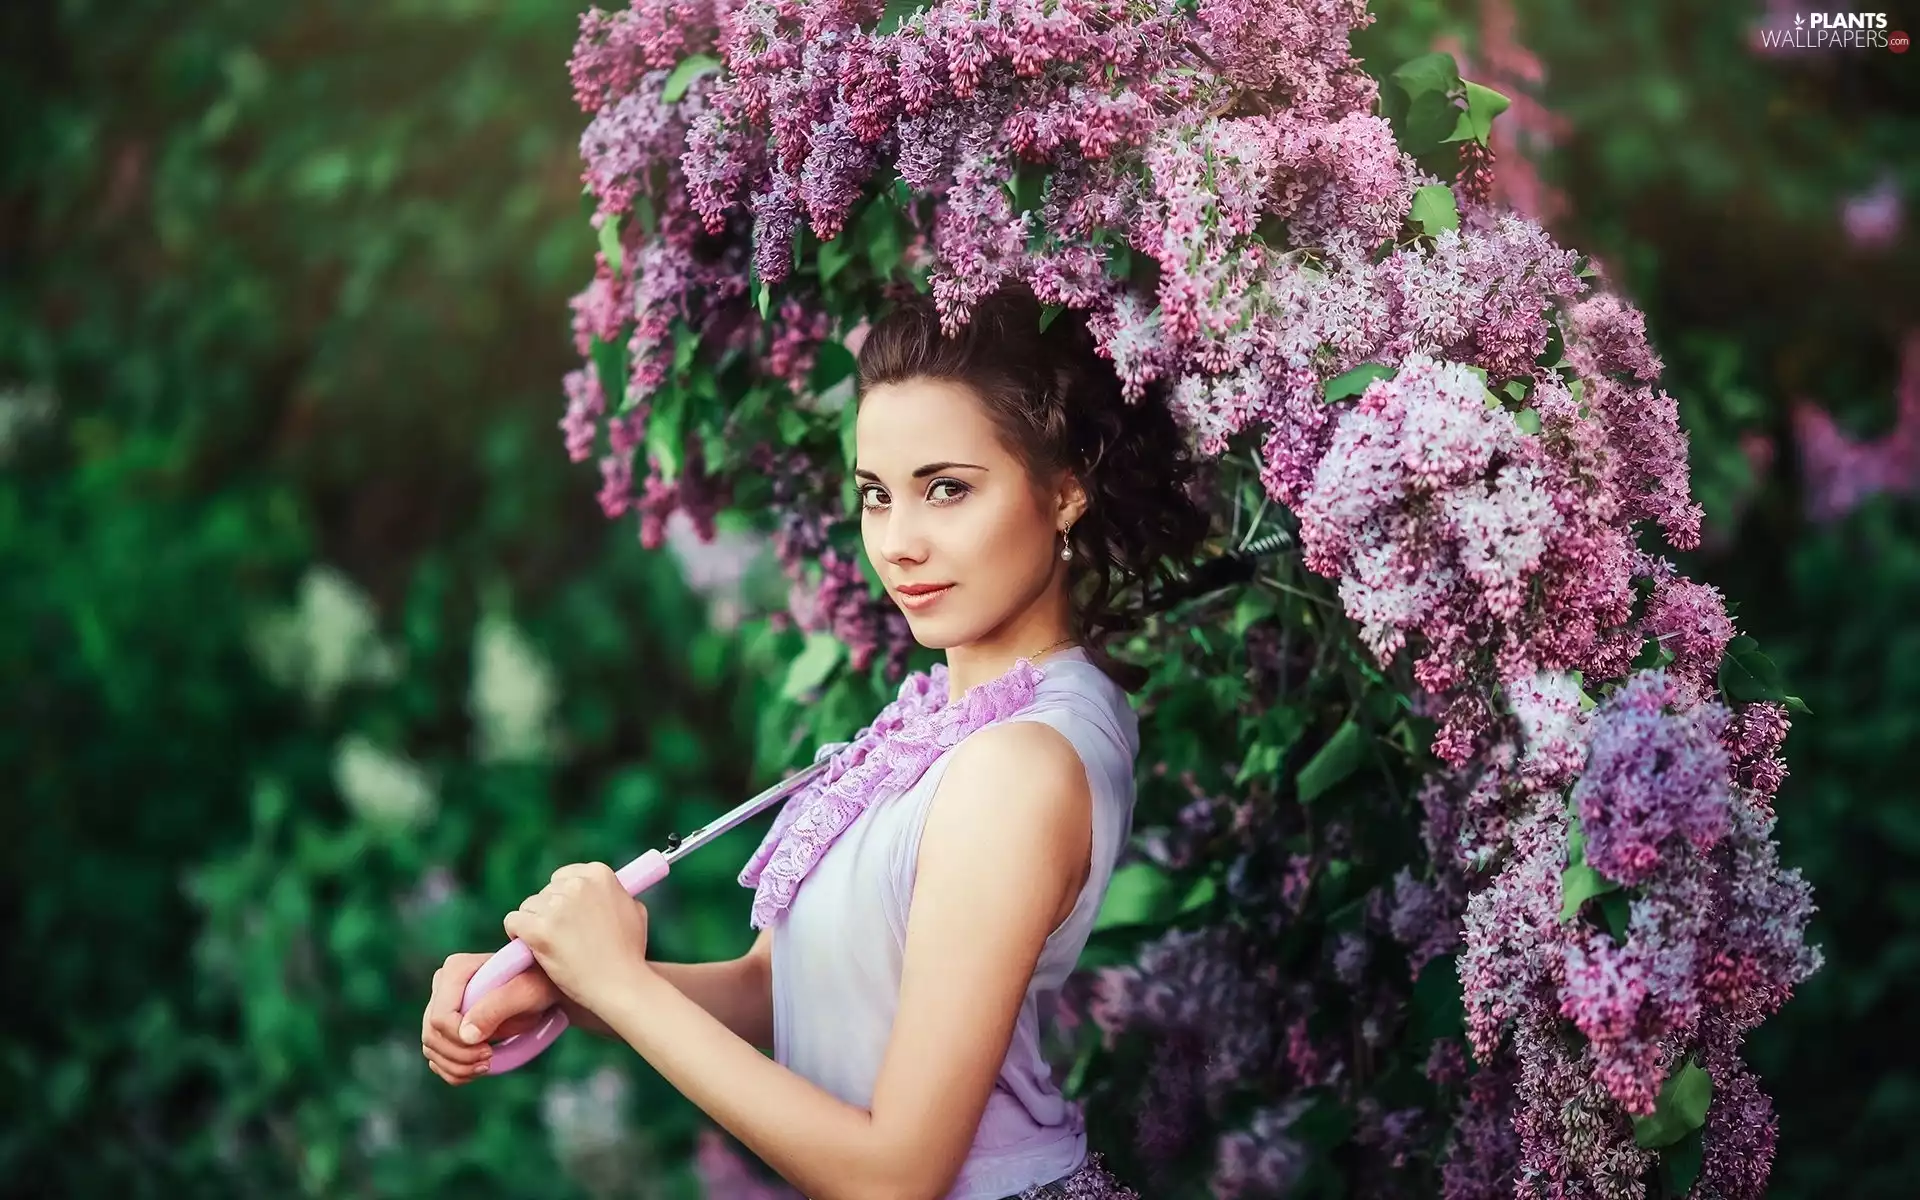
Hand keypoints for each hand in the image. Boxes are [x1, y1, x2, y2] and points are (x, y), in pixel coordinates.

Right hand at [421, 951, 561, 1084]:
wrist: (541, 991)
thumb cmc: (538, 985)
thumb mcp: (527, 991)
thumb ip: (497, 1008)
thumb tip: (466, 1035)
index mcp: (456, 969)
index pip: (440, 1018)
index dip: (459, 1041)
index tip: (488, 1049)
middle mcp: (442, 986)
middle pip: (432, 1035)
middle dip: (459, 1056)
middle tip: (489, 1060)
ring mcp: (440, 1006)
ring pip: (431, 1048)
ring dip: (457, 1067)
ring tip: (486, 1066)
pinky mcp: (444, 1027)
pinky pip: (436, 1057)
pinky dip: (453, 1071)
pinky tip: (476, 1069)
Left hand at [503, 863, 651, 1012]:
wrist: (620, 984)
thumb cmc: (630, 953)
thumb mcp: (635, 910)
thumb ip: (614, 894)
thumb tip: (601, 891)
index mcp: (599, 874)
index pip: (564, 877)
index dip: (564, 899)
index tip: (569, 919)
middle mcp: (577, 884)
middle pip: (546, 892)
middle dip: (550, 913)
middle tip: (563, 938)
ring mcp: (557, 907)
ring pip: (528, 907)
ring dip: (535, 925)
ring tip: (552, 947)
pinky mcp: (539, 929)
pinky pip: (512, 921)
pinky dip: (517, 934)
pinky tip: (531, 948)